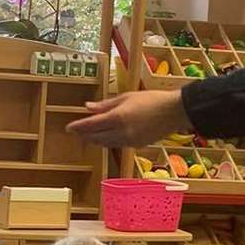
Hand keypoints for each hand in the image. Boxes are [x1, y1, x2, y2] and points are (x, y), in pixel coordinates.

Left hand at [73, 88, 190, 148]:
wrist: (175, 112)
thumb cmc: (152, 99)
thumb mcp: (127, 97)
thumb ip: (106, 105)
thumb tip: (88, 107)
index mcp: (118, 118)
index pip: (92, 125)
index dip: (78, 127)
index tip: (68, 127)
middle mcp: (122, 132)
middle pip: (97, 137)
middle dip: (85, 135)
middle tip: (76, 132)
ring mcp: (130, 141)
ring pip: (106, 143)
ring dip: (95, 140)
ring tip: (88, 136)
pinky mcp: (137, 146)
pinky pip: (117, 145)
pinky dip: (108, 141)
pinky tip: (106, 137)